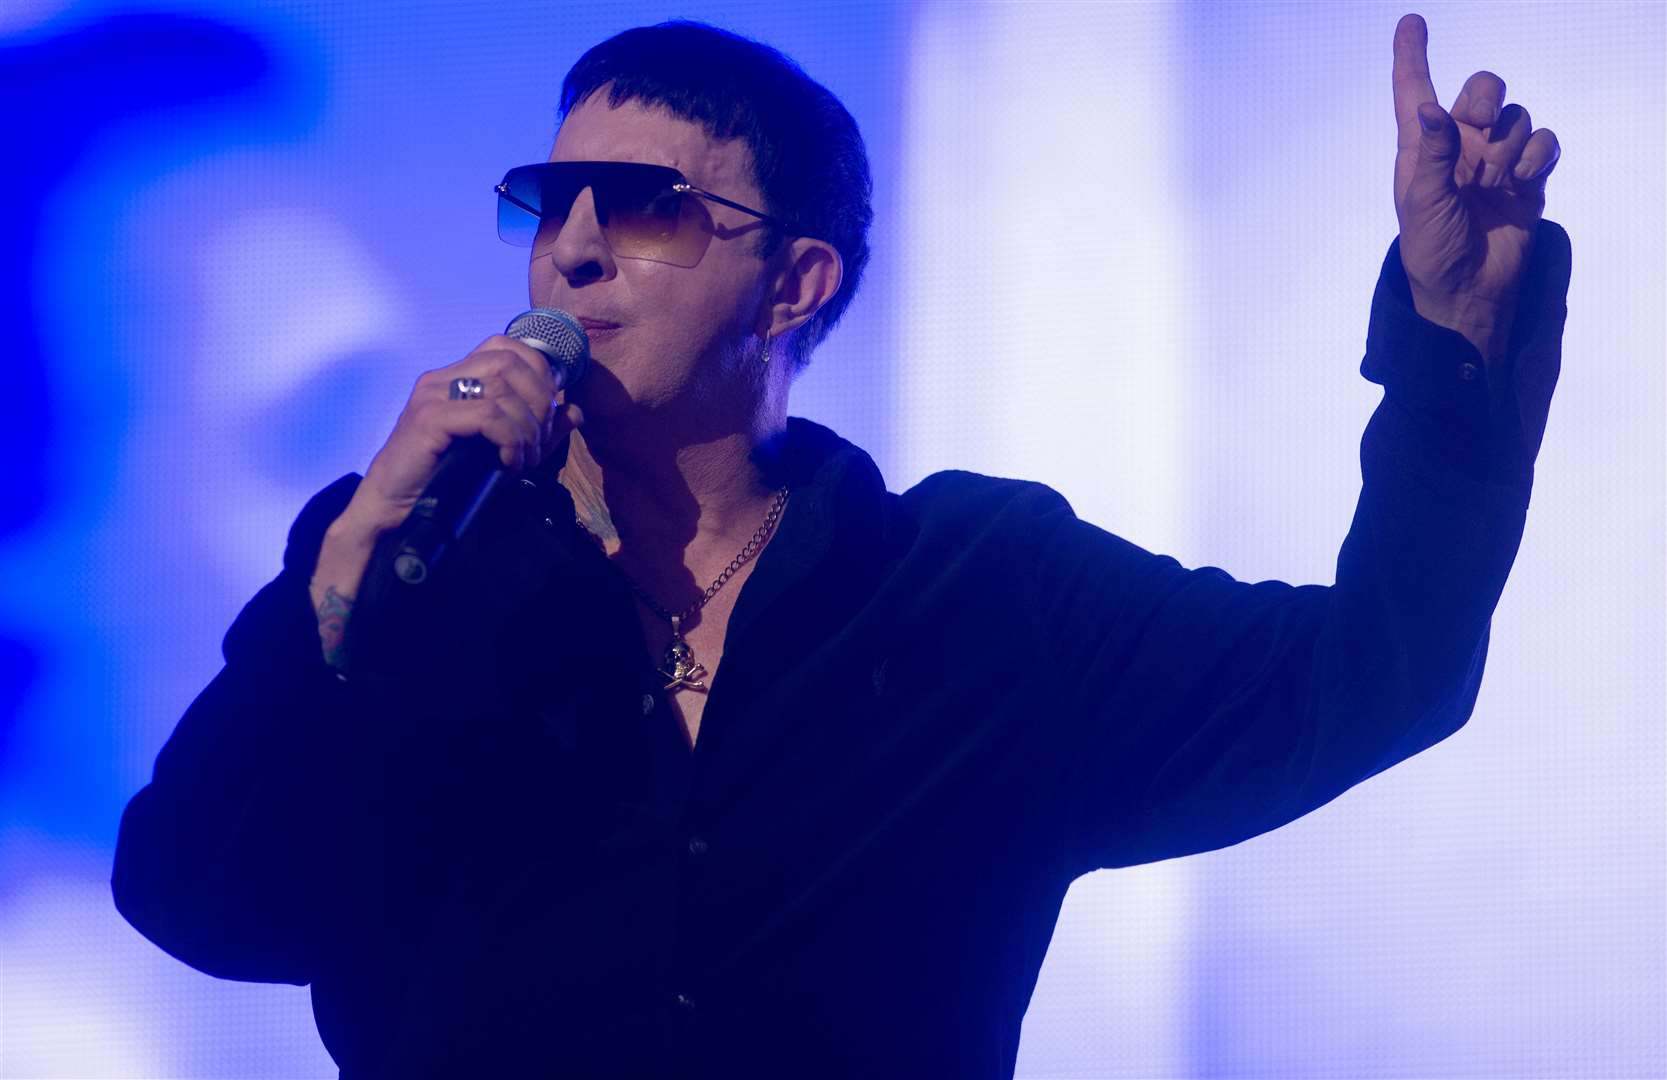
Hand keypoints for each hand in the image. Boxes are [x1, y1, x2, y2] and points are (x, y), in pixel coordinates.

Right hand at [344, 335, 583, 535]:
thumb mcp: (500, 450)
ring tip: (524, 458)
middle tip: (538, 441)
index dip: (538, 372)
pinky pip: (487, 416)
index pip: (506, 347)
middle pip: (510, 363)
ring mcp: (432, 396)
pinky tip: (508, 463)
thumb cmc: (445, 480)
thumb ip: (536, 429)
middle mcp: (442, 378)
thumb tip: (574, 411)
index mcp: (455, 377)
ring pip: (503, 388)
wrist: (395, 509)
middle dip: (538, 401)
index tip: (546, 413)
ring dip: (526, 427)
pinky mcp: (429, 419)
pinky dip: (509, 439)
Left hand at [1392, 13, 1560, 359]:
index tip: (1412, 23)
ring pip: (1516, 118)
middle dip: (1488, 98)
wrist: (1467, 290)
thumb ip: (1431, 154)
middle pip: (1483, 90)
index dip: (1412, 56)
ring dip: (1509, 145)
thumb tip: (1430, 109)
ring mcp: (1495, 160)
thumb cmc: (1432, 249)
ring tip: (1493, 183)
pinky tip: (1522, 181)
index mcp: (1422, 148)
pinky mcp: (1526, 178)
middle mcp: (1459, 147)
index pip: (1414, 91)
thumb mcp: (1422, 203)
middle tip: (1482, 125)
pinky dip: (1538, 155)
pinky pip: (1543, 143)